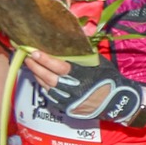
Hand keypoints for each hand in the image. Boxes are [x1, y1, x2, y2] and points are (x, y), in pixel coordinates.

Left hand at [30, 53, 145, 125]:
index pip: (59, 67)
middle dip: (36, 67)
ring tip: (32, 66)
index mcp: (82, 75)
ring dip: (38, 76)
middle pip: (49, 78)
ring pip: (48, 87)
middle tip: (27, 58)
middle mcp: (73, 88)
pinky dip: (44, 87)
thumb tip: (79, 36)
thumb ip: (86, 54)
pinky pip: (51, 96)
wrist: (118, 102)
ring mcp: (69, 100)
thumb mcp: (100, 63)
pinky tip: (41, 79)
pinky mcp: (67, 108)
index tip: (34, 52)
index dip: (45, 60)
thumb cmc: (109, 79)